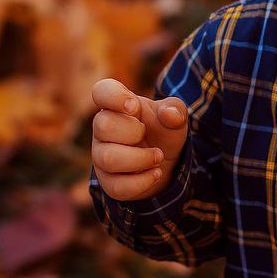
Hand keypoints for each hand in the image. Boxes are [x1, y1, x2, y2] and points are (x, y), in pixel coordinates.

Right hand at [90, 77, 188, 201]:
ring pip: (107, 158)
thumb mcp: (174, 117)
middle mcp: (102, 128)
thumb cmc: (163, 131)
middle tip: (147, 134)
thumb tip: (170, 115)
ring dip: (139, 159)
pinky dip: (141, 182)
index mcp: (116, 105)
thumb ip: (175, 110)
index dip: (113, 97)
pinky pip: (116, 186)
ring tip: (158, 157)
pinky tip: (156, 174)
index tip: (134, 107)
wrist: (166, 162)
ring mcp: (101, 155)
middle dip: (132, 132)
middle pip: (102, 125)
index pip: (101, 91)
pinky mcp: (108, 181)